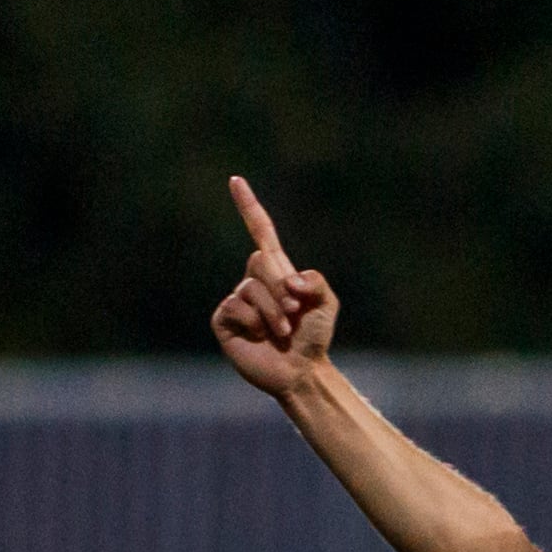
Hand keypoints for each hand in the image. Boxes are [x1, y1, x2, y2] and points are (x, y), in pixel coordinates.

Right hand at [210, 175, 338, 399]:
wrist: (301, 371)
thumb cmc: (313, 337)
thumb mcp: (326, 303)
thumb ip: (314, 280)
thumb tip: (287, 281)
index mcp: (276, 270)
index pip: (260, 231)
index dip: (248, 206)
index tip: (235, 180)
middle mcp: (253, 281)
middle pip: (260, 260)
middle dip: (281, 287)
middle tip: (294, 314)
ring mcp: (238, 300)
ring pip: (250, 287)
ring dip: (273, 312)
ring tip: (283, 332)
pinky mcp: (225, 320)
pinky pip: (236, 306)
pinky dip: (255, 322)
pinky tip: (260, 337)